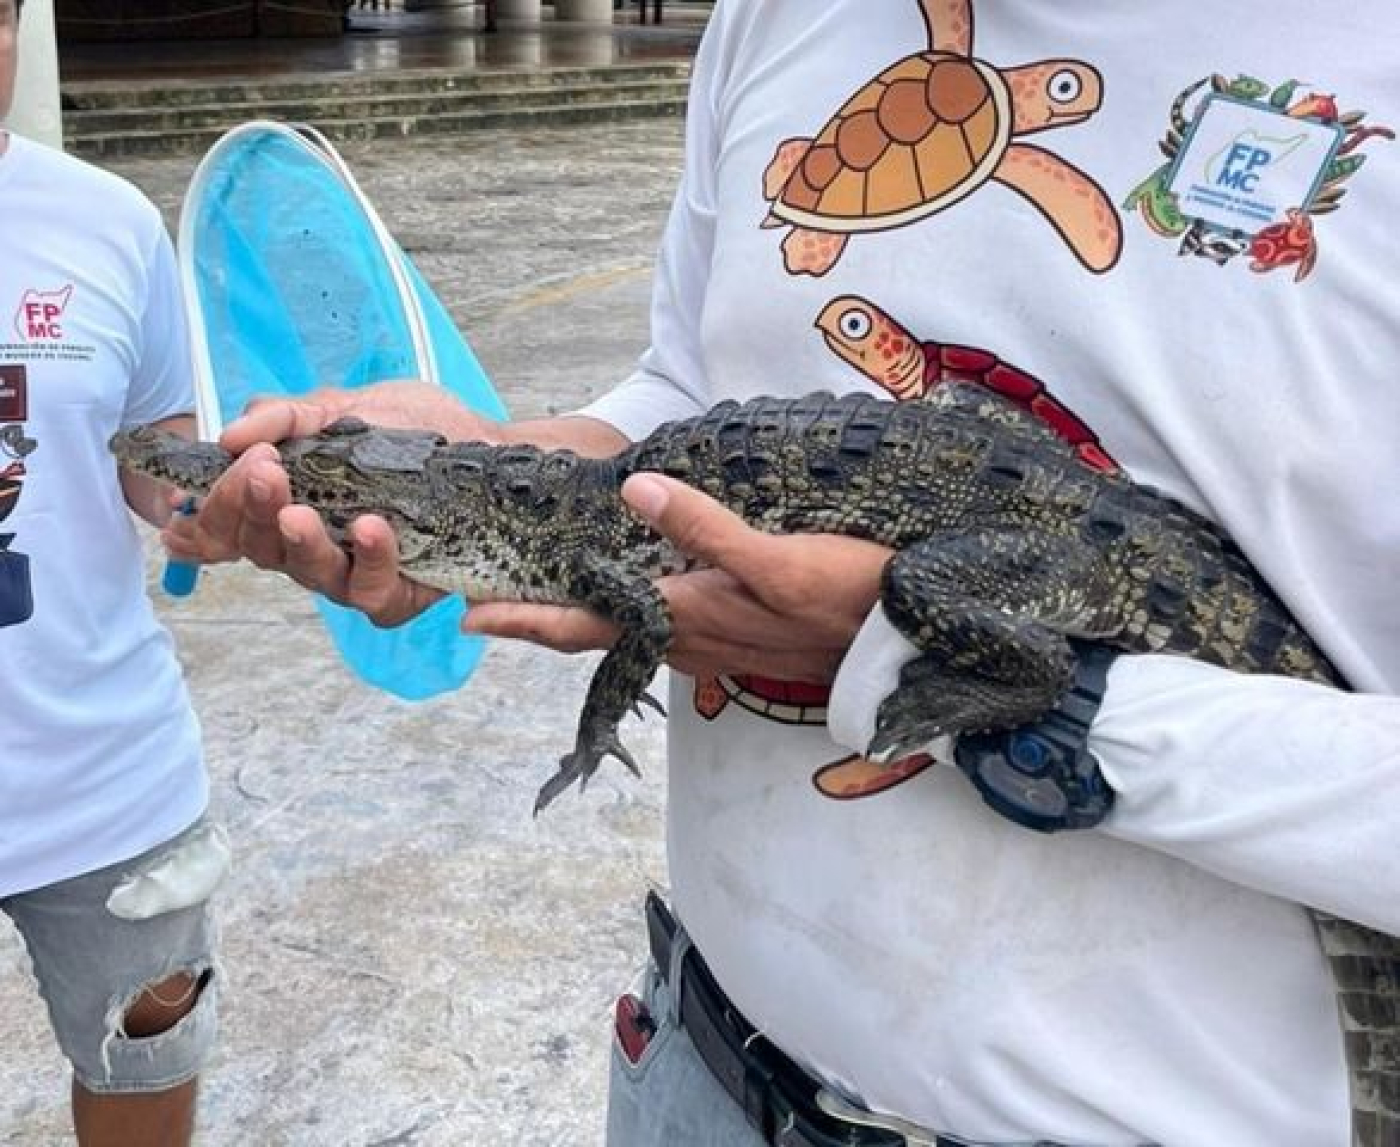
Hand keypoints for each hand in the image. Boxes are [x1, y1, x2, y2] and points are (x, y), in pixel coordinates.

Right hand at [164, 382, 499, 625]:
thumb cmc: (415, 430)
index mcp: (291, 504)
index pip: (230, 525)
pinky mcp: (402, 593)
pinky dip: (371, 561)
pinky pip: (374, 594)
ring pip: (310, 575)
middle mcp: (315, 545)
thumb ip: (288, 417)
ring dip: (299, 543)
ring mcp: (355, 574)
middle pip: (260, 548)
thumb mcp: (345, 406)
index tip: (183, 501)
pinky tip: (374, 528)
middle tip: (259, 472)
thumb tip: (231, 434)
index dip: (201, 522)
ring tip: (300, 512)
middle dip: (249, 511)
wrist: (488, 445)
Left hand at [464, 474, 891, 683]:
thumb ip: (704, 528)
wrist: (902, 641)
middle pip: (595, 630)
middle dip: (541, 615)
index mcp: (684, 618)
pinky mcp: (732, 635)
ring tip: (544, 581)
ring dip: (581, 611)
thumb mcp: (776, 557)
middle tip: (490, 592)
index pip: (586, 624)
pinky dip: (625, 605)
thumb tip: (634, 491)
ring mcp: (710, 642)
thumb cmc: (844, 595)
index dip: (526, 620)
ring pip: (625, 628)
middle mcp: (686, 639)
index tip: (468, 613)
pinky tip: (629, 581)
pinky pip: (659, 624)